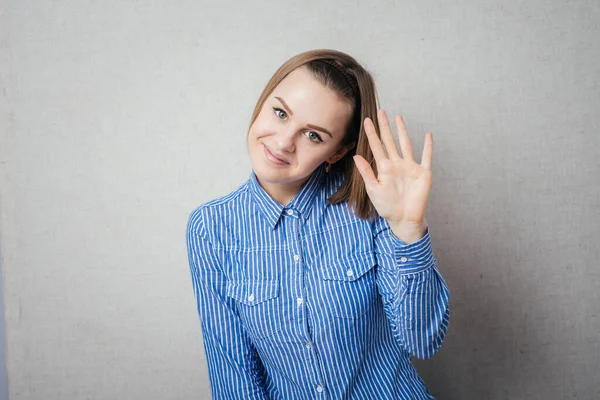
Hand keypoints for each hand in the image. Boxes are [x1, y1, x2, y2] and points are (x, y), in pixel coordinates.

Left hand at [353, 109, 432, 227]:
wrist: (404, 219)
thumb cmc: (387, 207)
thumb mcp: (373, 189)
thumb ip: (366, 172)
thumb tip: (355, 156)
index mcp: (384, 168)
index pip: (376, 147)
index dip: (371, 134)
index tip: (366, 121)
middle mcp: (397, 164)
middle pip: (390, 141)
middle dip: (385, 127)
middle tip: (381, 111)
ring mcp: (410, 167)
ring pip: (406, 144)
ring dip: (402, 131)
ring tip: (398, 118)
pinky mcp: (423, 173)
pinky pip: (426, 156)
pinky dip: (428, 146)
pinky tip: (427, 135)